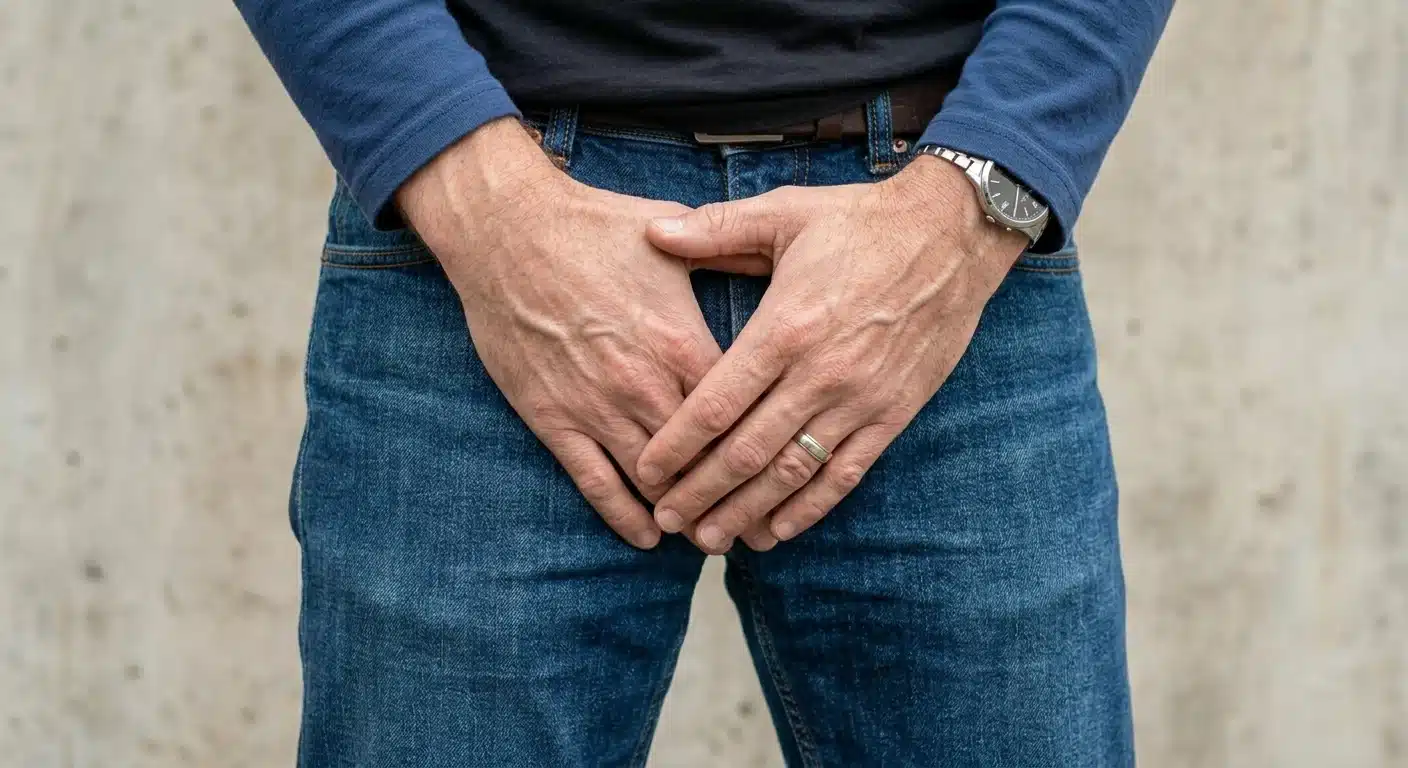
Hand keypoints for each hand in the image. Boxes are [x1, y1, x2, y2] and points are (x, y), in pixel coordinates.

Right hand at [396, 118, 771, 549]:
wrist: (506, 231)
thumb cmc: (592, 226)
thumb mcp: (672, 241)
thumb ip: (725, 259)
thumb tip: (772, 258)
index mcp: (682, 342)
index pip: (740, 416)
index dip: (767, 452)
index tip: (790, 476)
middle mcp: (645, 384)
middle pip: (704, 462)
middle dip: (734, 499)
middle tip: (759, 528)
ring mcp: (597, 407)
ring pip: (654, 482)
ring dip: (685, 516)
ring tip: (711, 538)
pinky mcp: (554, 419)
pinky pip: (596, 484)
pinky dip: (625, 518)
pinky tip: (648, 538)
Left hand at [635, 156, 1028, 552]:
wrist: (953, 235)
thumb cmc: (861, 222)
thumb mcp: (785, 213)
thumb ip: (715, 229)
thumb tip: (652, 231)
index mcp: (785, 327)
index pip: (718, 402)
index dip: (677, 444)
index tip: (646, 470)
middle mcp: (820, 373)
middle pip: (747, 450)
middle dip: (700, 492)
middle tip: (666, 520)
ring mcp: (859, 400)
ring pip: (792, 472)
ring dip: (747, 510)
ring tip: (710, 539)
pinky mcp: (892, 414)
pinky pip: (845, 474)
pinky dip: (809, 507)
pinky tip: (778, 529)